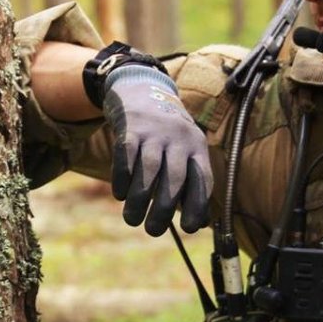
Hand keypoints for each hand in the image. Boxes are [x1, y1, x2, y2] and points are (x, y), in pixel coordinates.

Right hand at [101, 66, 212, 235]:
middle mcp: (179, 137)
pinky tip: (120, 195)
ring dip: (140, 199)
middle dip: (164, 209)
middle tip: (153, 231)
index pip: (202, 179)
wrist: (142, 90)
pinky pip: (126, 157)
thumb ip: (192, 182)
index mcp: (197, 146)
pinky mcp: (130, 127)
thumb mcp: (185, 150)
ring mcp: (154, 131)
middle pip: (175, 178)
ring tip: (132, 219)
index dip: (198, 206)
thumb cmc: (166, 135)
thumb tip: (200, 224)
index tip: (189, 229)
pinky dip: (122, 178)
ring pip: (149, 170)